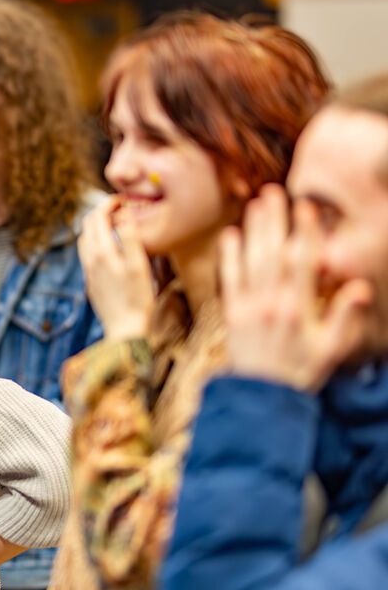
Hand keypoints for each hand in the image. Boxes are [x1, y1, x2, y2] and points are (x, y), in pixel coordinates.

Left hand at [78, 197, 155, 340]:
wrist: (124, 331)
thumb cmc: (137, 299)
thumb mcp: (140, 266)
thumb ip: (131, 238)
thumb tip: (125, 215)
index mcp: (101, 252)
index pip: (97, 217)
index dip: (109, 204)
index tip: (124, 200)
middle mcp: (90, 260)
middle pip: (87, 225)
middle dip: (101, 212)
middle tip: (120, 209)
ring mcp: (88, 272)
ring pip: (84, 240)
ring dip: (96, 227)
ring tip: (115, 224)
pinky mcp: (91, 282)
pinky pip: (87, 254)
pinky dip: (96, 242)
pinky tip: (111, 247)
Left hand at [221, 185, 371, 391]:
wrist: (262, 397)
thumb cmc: (301, 371)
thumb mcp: (331, 349)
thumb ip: (345, 318)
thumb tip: (361, 288)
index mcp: (298, 309)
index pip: (302, 263)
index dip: (305, 233)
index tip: (307, 208)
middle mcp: (270, 303)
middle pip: (273, 253)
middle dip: (275, 221)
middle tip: (275, 191)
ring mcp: (247, 307)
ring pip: (250, 260)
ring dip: (253, 230)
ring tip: (256, 202)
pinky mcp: (231, 313)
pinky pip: (229, 279)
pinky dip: (229, 255)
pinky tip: (230, 233)